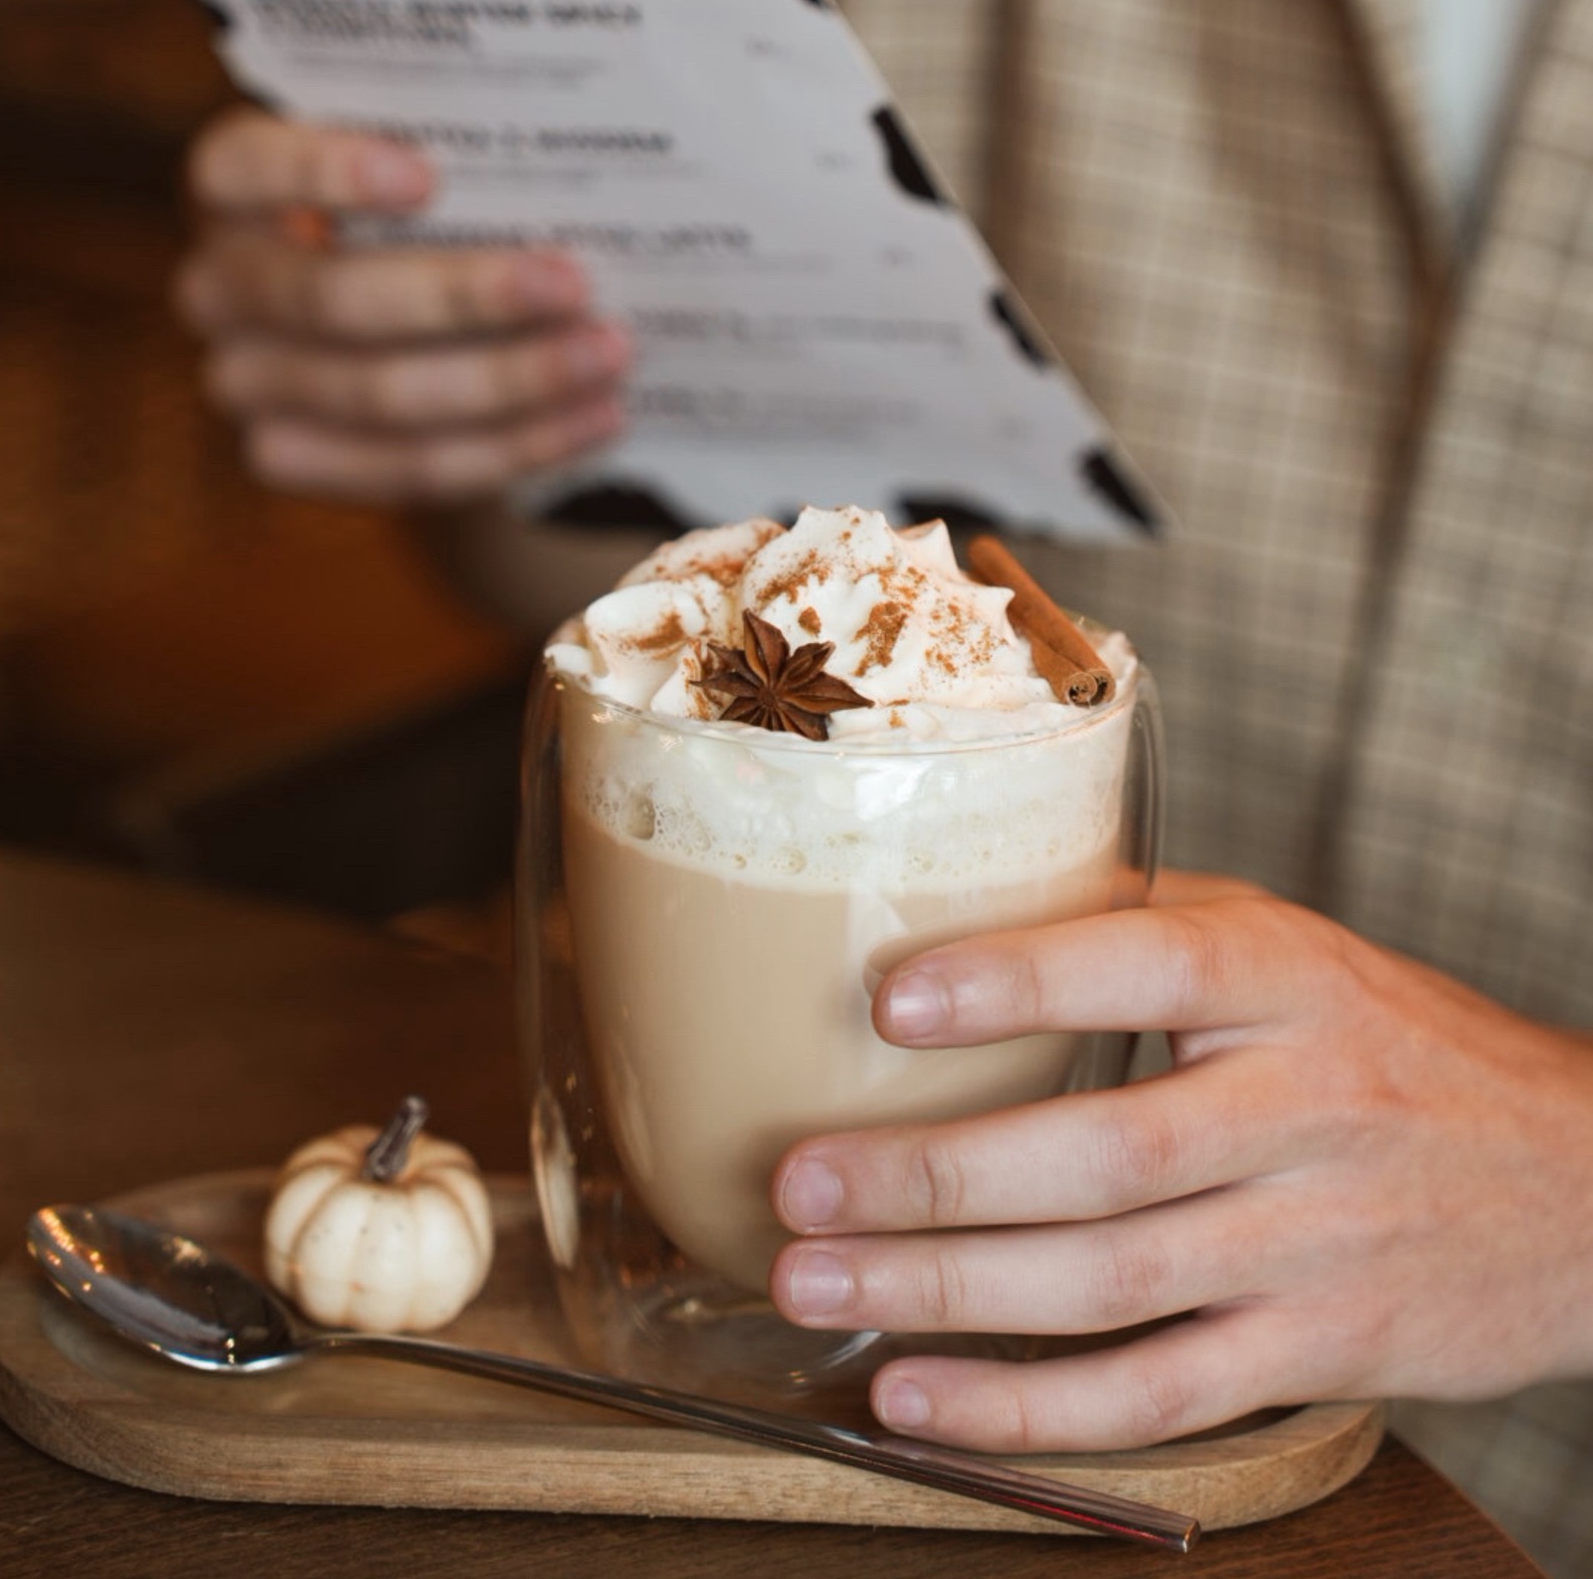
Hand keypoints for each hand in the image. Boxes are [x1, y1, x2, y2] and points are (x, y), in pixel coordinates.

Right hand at [177, 109, 631, 501]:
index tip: (429, 177)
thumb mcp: (430, 158)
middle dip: (464, 296)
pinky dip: (513, 447)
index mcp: (230, 184)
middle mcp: (218, 285)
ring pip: (379, 398)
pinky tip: (594, 419)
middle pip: (332, 299)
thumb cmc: (433, 207)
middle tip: (575, 284)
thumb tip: (577, 152)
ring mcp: (242, 382)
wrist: (405, 325)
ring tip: (608, 357)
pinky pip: (407, 469)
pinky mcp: (288, 458)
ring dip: (510, 382)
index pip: (243, 166)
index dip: (325, 172)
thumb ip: (465, 150)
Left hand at [769, 872, 1592, 1450]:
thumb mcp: (1293, 945)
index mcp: (1287, 980)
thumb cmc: (1393, 1042)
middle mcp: (1304, 1108)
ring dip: (948, 1293)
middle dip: (936, 1177)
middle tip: (798, 1185)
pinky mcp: (1322, 1354)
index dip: (1017, 981)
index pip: (1148, 966)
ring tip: (814, 1284)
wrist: (1576, 1185)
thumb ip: (1148, 926)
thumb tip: (965, 901)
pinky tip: (918, 1401)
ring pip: (1113, 1283)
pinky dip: (1031, 1412)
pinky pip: (1161, 1394)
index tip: (889, 998)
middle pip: (1107, 1154)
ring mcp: (1314, 1243)